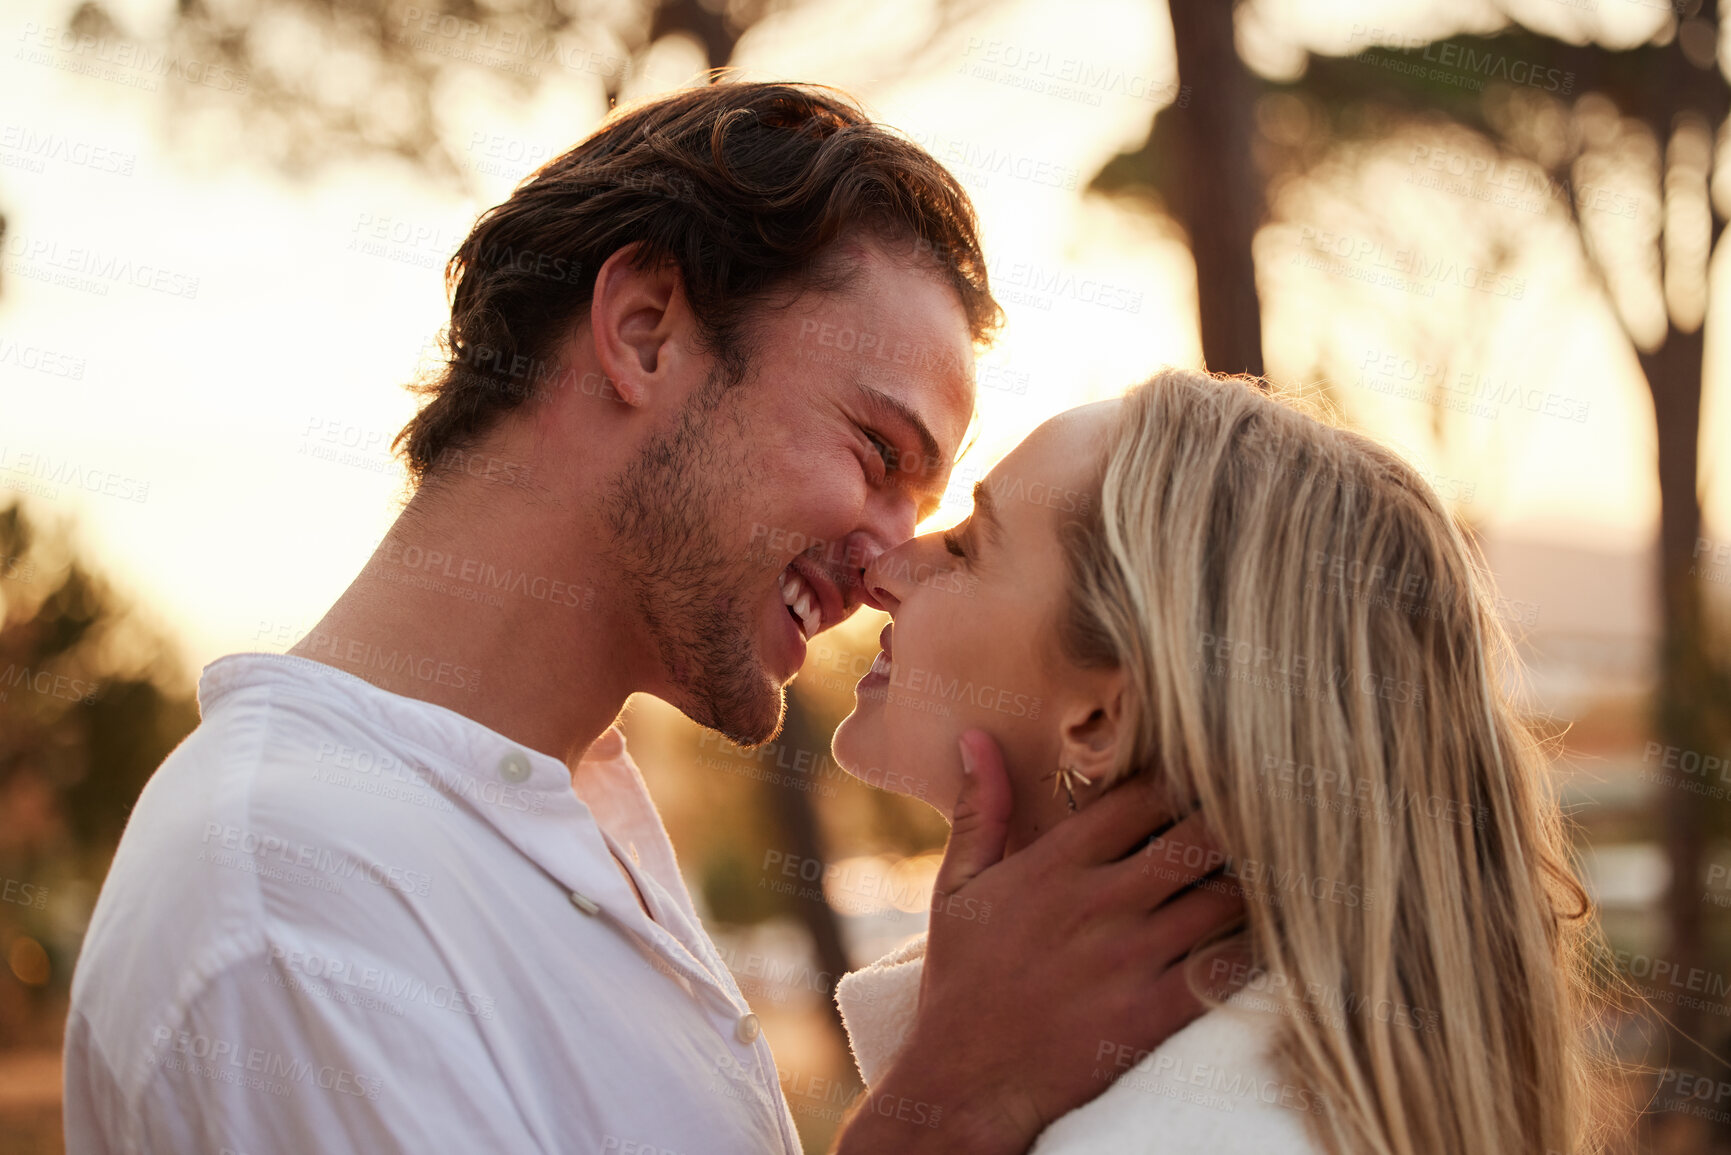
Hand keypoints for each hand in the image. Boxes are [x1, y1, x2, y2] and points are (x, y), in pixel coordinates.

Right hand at [834, 729, 1244, 1154]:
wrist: (965, 1081)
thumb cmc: (961, 980)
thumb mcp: (956, 887)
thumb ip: (979, 811)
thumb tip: (976, 736)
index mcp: (1055, 865)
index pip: (1142, 795)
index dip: (1179, 778)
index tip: (1198, 777)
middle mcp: (1099, 903)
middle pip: (1196, 838)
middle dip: (1227, 822)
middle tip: (1249, 818)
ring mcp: (1130, 959)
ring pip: (1223, 898)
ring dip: (1247, 881)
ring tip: (1264, 871)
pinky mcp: (1153, 1013)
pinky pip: (1228, 968)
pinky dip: (1255, 946)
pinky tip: (1265, 934)